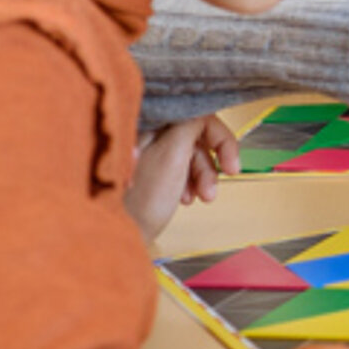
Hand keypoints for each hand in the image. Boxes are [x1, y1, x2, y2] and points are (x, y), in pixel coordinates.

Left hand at [126, 115, 239, 238]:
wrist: (118, 235)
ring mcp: (149, 155)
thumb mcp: (172, 155)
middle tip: (214, 187)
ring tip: (201, 197)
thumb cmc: (140, 200)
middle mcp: (149, 135)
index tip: (230, 162)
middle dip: (210, 165)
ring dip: (203, 178)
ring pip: (191, 157)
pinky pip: (181, 170)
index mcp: (152, 125)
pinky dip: (190, 184)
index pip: (199, 117)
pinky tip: (186, 198)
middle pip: (197, 139)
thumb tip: (205, 113)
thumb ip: (192, 126)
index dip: (219, 139)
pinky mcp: (150, 173)